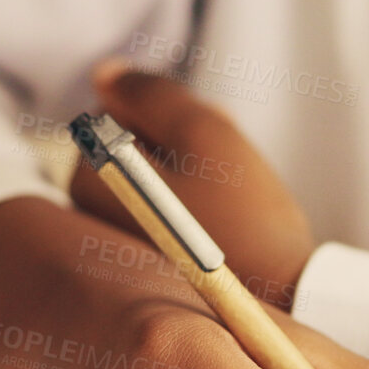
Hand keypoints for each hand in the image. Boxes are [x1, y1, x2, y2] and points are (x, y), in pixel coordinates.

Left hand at [70, 60, 316, 309]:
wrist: (280, 295)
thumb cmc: (243, 215)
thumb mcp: (200, 130)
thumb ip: (150, 92)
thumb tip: (105, 73)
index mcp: (88, 180)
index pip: (116, 115)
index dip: (167, 118)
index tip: (201, 146)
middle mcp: (88, 216)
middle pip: (131, 147)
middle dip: (178, 144)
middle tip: (222, 171)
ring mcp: (115, 243)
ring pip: (153, 177)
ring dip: (192, 171)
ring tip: (231, 198)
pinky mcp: (148, 262)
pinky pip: (166, 212)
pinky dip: (193, 206)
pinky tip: (226, 224)